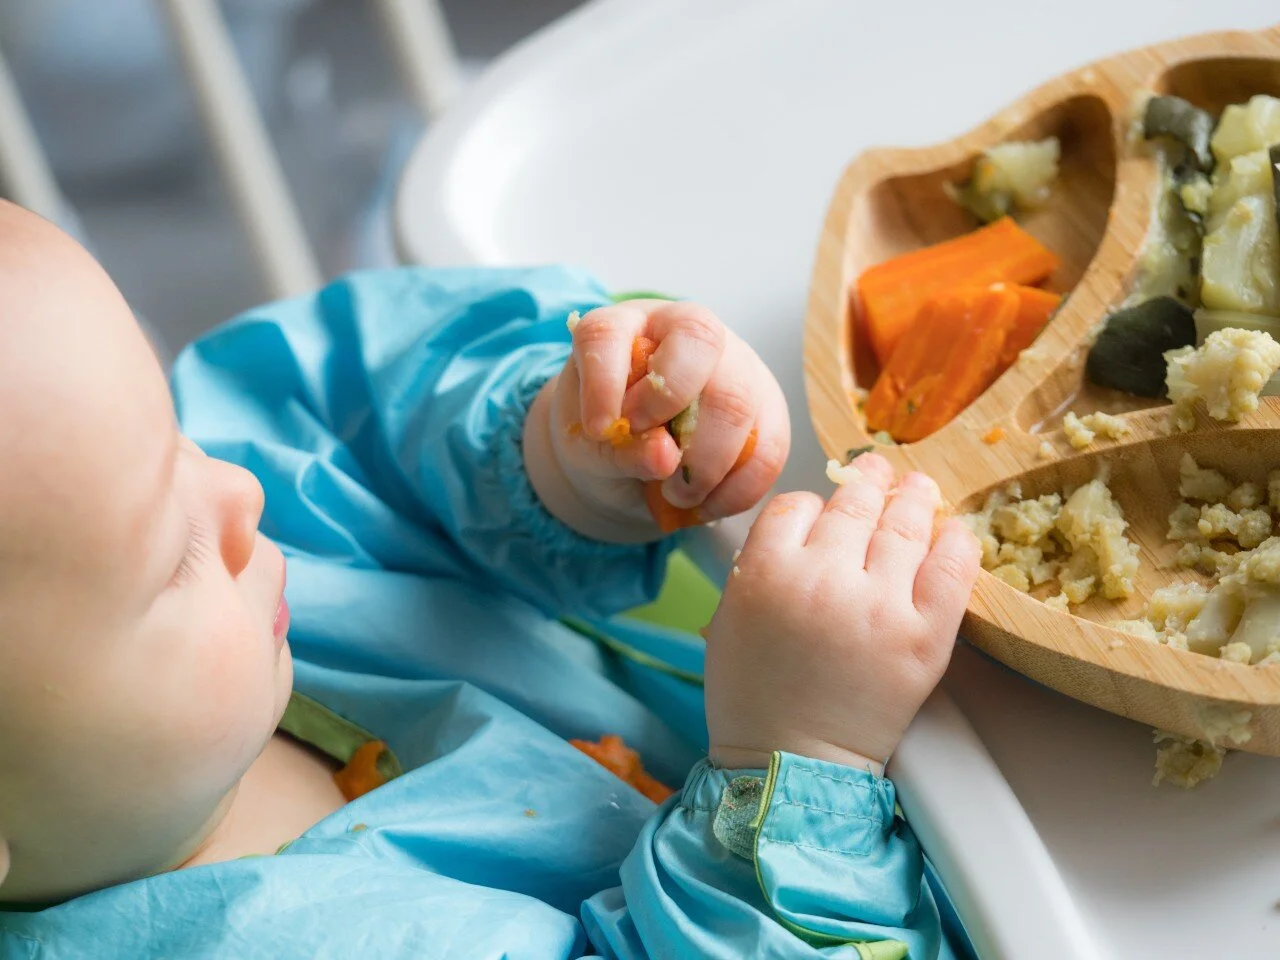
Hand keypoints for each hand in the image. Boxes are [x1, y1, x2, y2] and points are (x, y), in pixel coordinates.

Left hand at [525, 299, 788, 542]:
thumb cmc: (607, 440)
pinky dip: (738, 489)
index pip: (610, 332)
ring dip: (706, 464)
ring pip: (738, 399)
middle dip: (671, 407)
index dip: (605, 380)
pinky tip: (707, 505)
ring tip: (677, 495)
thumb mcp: (590, 450)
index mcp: (623, 328)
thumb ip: (618, 451)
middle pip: (698, 342)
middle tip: (652, 462)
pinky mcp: (766, 406)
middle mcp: (684, 330)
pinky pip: (769, 446)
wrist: (638, 458)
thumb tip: (665, 457)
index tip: (599, 430)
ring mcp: (735, 363)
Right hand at [703, 454, 979, 772]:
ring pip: (903, 525)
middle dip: (867, 481)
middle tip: (876, 469)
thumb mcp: (728, 618)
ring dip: (913, 497)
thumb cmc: (753, 697)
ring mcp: (880, 605)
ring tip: (917, 486)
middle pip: (853, 505)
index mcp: (767, 571)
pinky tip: (953, 531)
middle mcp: (824, 578)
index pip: (797, 506)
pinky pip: (952, 569)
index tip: (821, 513)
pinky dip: (956, 542)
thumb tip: (801, 527)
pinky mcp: (925, 635)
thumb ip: (758, 565)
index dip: (812, 505)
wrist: (791, 761)